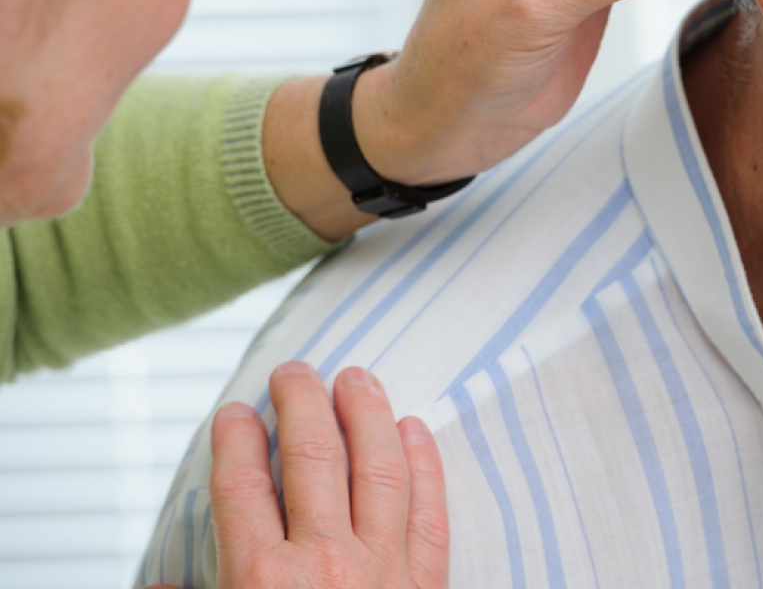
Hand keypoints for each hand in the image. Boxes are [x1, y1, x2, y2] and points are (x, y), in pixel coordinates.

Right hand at [147, 362, 448, 588]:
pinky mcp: (431, 585)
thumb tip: (155, 588)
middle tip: (294, 370)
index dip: (236, 440)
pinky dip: (426, 463)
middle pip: (313, 458)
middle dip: (301, 404)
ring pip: (380, 467)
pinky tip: (415, 429)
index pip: (243, 487)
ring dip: (367, 413)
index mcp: (261, 583)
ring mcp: (386, 571)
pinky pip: (432, 509)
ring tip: (355, 377)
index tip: (234, 411)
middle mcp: (326, 566)